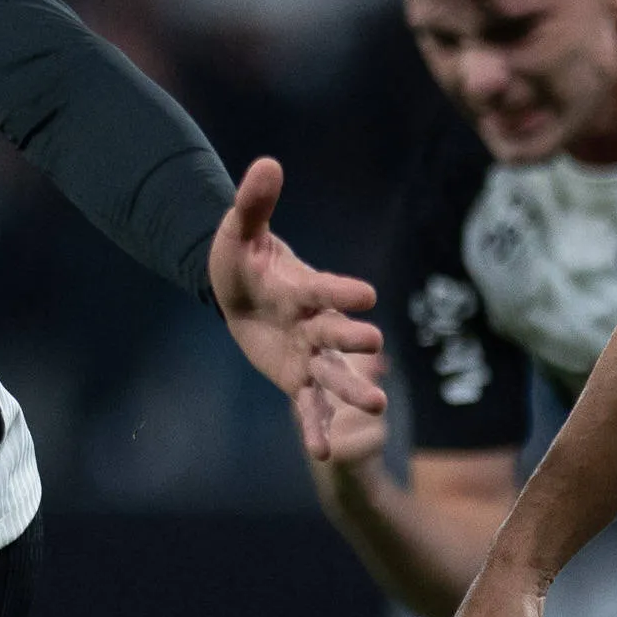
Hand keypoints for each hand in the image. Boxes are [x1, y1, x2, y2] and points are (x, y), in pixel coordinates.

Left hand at [208, 157, 383, 459]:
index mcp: (303, 287)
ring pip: (334, 374)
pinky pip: (309, 405)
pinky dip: (317, 426)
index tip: (367, 295)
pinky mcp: (296, 379)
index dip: (342, 291)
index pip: (325, 289)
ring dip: (353, 389)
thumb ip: (254, 202)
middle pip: (336, 333)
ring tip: (377, 407)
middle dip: (353, 341)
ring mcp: (309, 354)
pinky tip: (321, 453)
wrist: (239, 291)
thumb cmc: (244, 258)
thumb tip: (267, 163)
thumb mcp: (239, 230)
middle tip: (374, 347)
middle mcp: (314, 322)